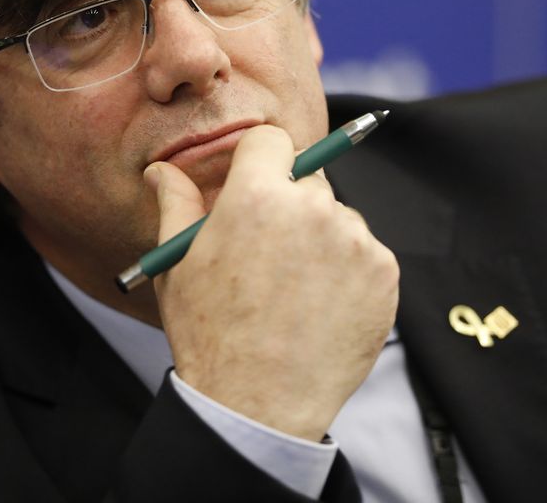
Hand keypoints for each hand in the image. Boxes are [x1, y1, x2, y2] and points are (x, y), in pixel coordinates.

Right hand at [146, 124, 398, 441]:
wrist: (258, 405)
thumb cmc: (210, 334)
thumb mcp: (179, 265)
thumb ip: (176, 205)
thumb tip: (162, 170)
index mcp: (256, 194)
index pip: (271, 140)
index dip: (259, 162)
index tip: (254, 188)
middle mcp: (312, 206)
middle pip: (307, 178)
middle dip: (289, 204)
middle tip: (270, 253)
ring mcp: (355, 239)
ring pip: (337, 218)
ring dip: (321, 240)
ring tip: (294, 292)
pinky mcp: (384, 272)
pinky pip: (365, 253)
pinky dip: (348, 272)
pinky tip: (320, 307)